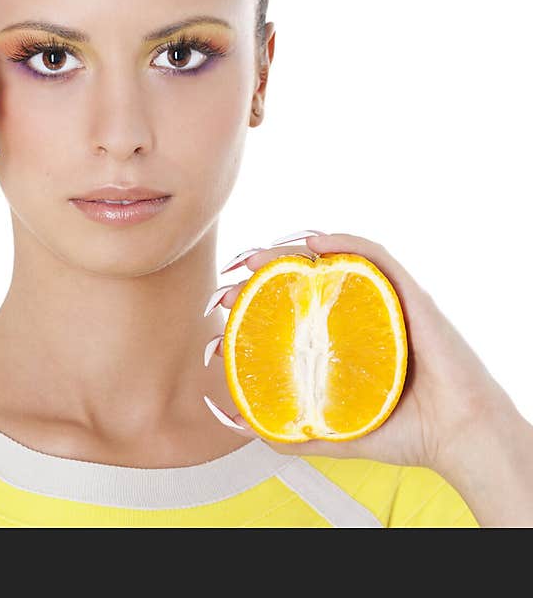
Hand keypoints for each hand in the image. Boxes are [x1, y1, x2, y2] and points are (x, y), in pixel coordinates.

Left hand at [205, 230, 520, 472]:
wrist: (458, 439)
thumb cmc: (406, 434)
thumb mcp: (333, 434)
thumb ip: (290, 431)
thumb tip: (241, 423)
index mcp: (344, 340)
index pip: (295, 307)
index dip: (257, 298)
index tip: (226, 305)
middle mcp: (363, 314)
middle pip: (307, 279)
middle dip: (264, 272)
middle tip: (232, 281)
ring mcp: (386, 302)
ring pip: (336, 261)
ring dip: (293, 251)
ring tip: (257, 258)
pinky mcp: (412, 296)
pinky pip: (377, 258)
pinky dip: (346, 243)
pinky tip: (315, 243)